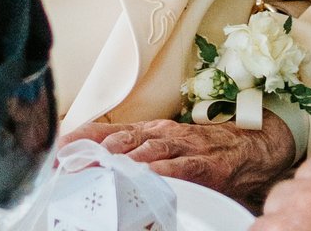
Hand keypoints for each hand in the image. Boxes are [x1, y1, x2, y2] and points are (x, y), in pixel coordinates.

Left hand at [59, 112, 295, 207]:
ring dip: (120, 159)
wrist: (254, 148)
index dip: (83, 140)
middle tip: (69, 161)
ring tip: (98, 166)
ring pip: (147, 151)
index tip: (57, 150)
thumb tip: (98, 165)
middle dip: (93, 151)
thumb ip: (137, 155)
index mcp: (152, 132)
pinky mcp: (206, 166)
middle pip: (121, 141)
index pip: (110, 132)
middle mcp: (164, 136)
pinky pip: (180, 169)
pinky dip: (161, 173)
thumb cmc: (206, 150)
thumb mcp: (167, 148)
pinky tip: (145, 178)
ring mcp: (184, 149)